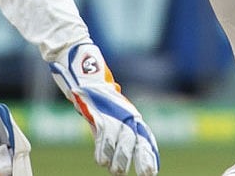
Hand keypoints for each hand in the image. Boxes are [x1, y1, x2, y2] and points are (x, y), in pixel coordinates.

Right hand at [49, 43, 159, 175]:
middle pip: (136, 139)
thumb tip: (115, 151)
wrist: (82, 69)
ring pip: (120, 139)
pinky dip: (102, 149)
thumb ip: (113, 128)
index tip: (152, 170)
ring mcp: (112, 112)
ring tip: (118, 172)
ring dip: (119, 158)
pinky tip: (101, 162)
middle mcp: (125, 113)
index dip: (149, 153)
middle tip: (144, 175)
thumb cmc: (94, 94)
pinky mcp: (97, 112)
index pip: (144, 136)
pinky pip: (102, 134)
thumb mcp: (108, 112)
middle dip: (140, 158)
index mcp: (130, 113)